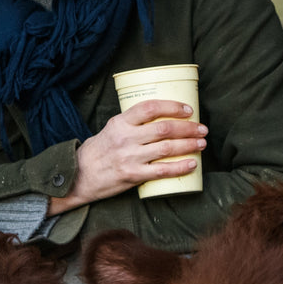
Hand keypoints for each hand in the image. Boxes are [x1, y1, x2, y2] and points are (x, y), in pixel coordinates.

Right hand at [46, 100, 207, 215]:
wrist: (80, 175)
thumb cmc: (99, 150)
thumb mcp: (112, 128)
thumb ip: (132, 123)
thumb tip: (162, 117)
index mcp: (120, 122)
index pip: (150, 108)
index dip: (172, 107)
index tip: (188, 110)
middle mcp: (126, 137)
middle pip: (164, 129)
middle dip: (188, 128)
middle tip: (202, 129)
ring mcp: (130, 157)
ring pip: (166, 148)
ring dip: (189, 145)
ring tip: (202, 143)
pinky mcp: (133, 175)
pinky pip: (162, 171)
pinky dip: (180, 167)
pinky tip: (192, 164)